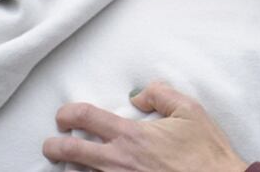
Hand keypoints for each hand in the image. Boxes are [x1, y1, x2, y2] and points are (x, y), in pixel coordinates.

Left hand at [42, 82, 247, 171]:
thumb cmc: (207, 153)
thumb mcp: (189, 110)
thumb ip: (160, 94)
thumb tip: (138, 95)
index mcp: (131, 136)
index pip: (85, 118)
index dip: (68, 114)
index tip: (63, 117)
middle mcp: (119, 163)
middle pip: (70, 152)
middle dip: (54, 147)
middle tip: (52, 145)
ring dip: (73, 168)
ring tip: (72, 163)